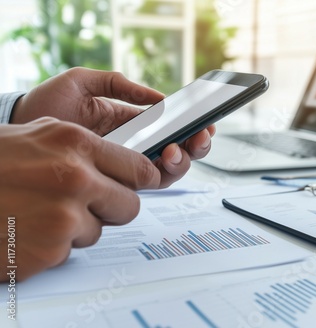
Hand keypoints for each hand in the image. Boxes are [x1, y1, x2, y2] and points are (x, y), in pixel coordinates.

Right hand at [0, 118, 161, 280]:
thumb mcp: (42, 135)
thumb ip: (87, 149)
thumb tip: (125, 163)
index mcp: (78, 144)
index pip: (140, 169)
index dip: (140, 180)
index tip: (136, 184)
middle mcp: (77, 179)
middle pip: (130, 206)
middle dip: (112, 207)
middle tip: (86, 203)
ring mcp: (64, 218)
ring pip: (98, 231)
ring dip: (77, 226)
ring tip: (40, 212)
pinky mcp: (50, 250)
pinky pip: (69, 251)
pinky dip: (52, 245)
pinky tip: (27, 229)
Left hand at [11, 67, 214, 187]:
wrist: (19, 129)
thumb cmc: (47, 105)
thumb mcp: (84, 83)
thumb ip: (119, 85)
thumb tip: (158, 98)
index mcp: (131, 122)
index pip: (170, 128)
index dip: (192, 128)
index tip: (205, 124)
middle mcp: (133, 146)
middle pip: (177, 152)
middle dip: (195, 146)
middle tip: (198, 138)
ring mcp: (125, 164)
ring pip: (166, 170)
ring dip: (181, 161)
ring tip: (174, 149)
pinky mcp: (114, 179)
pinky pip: (145, 182)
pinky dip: (161, 173)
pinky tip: (162, 160)